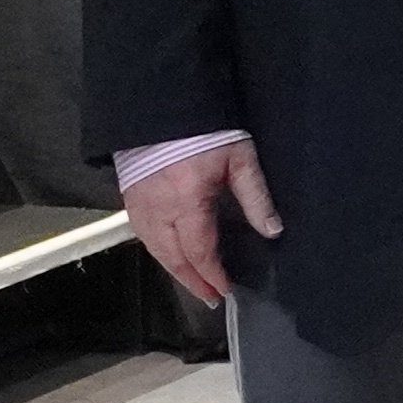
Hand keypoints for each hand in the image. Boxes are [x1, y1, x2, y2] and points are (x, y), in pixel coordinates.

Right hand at [124, 135, 277, 302]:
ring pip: (155, 250)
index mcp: (187, 200)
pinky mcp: (130, 198)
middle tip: (210, 297)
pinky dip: (158, 252)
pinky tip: (169, 257)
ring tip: (194, 284)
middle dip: (193, 281)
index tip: (224, 289)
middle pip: (174, 258)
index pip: (199, 251)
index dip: (212, 274)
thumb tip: (272, 229)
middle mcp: (159, 209)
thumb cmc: (203, 128)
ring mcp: (140, 205)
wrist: (162, 104)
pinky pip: (142, 235)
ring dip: (175, 270)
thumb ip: (256, 196)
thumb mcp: (239, 158)